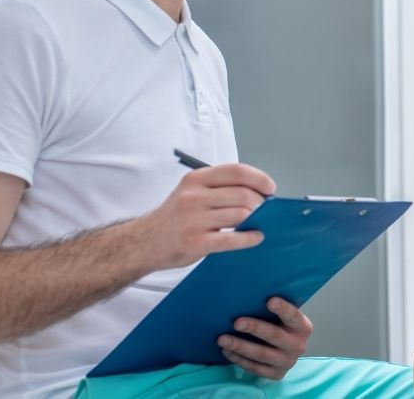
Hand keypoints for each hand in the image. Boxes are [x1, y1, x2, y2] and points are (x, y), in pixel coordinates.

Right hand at [135, 163, 276, 269]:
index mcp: (196, 179)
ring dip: (256, 220)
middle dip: (261, 203)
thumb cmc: (176, 217)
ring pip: (241, 215)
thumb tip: (260, 192)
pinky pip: (233, 239)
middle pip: (243, 194)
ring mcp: (193, 220)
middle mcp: (193, 196)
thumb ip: (220, 188)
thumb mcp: (192, 192)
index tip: (270, 188)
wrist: (143, 242)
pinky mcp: (195, 242)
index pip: (236, 171)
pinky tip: (255, 237)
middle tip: (265, 211)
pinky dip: (250, 238)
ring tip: (258, 223)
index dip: (259, 178)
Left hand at [219, 297, 311, 379]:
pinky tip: (227, 351)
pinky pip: (255, 368)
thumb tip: (250, 294)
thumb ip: (275, 310)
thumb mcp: (284, 318)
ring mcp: (288, 362)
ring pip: (261, 354)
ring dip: (240, 346)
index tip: (270, 301)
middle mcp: (298, 346)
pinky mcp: (276, 374)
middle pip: (274, 336)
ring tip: (222, 340)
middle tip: (236, 323)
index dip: (283, 309)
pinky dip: (239, 359)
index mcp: (303, 327)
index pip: (293, 316)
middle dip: (254, 328)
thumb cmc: (280, 327)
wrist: (286, 352)